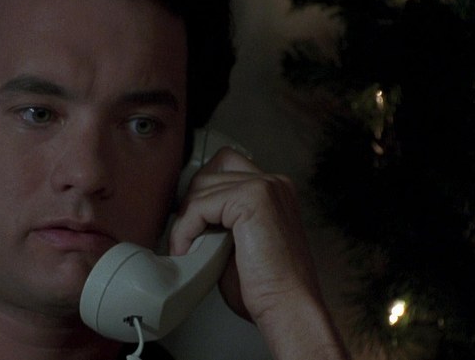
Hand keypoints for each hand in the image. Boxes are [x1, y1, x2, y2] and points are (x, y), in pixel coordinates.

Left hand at [169, 147, 348, 359]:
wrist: (289, 308)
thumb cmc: (268, 288)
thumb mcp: (239, 243)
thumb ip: (220, 221)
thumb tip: (188, 217)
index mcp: (275, 190)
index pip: (225, 167)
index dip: (202, 194)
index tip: (190, 225)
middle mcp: (274, 182)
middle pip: (211, 172)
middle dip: (192, 204)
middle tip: (185, 237)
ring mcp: (266, 186)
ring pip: (202, 187)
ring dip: (187, 220)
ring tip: (187, 249)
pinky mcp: (252, 199)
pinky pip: (199, 205)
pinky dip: (185, 230)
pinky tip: (187, 251)